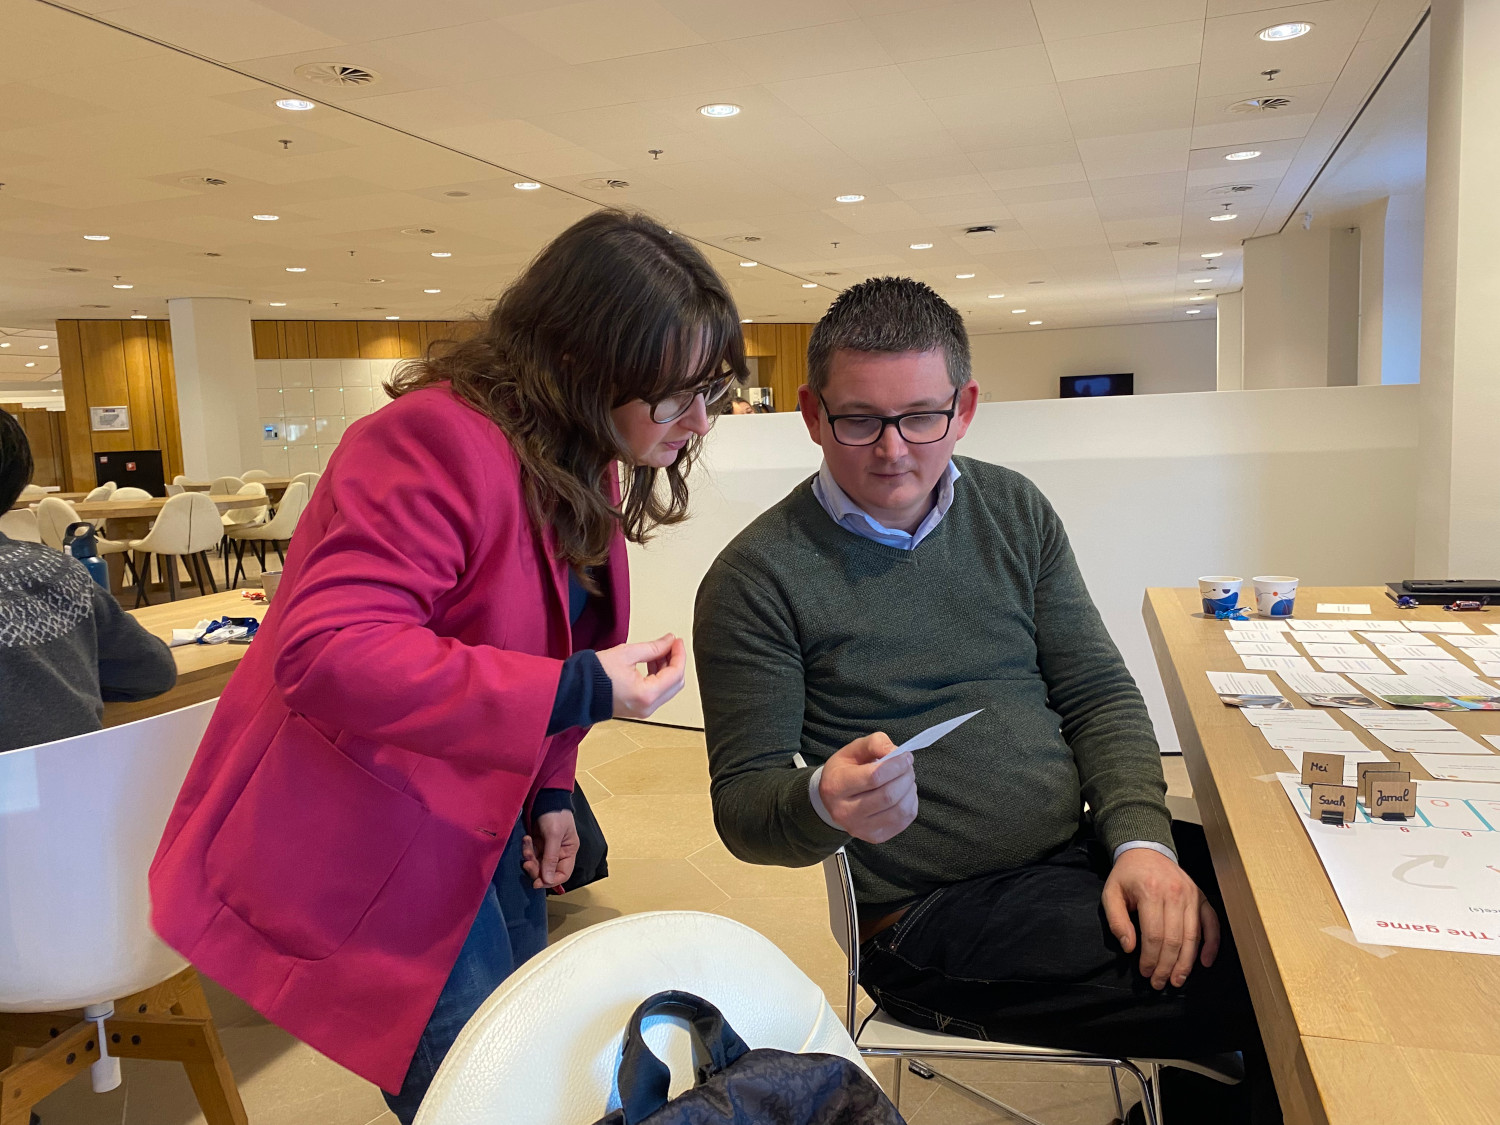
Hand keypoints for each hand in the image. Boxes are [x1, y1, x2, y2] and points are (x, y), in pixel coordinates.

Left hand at [521, 809, 578, 889]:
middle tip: (527, 863)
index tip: (537, 883)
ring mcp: (547, 848)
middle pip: (547, 871)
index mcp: (569, 851)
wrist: (544, 797)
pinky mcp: (538, 843)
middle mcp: (559, 852)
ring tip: (527, 844)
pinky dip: (527, 849)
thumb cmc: (555, 814)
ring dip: (529, 857)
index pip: (563, 874)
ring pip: (537, 863)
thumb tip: (548, 880)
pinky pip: (531, 853)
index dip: (551, 881)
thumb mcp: (554, 836)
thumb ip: (551, 859)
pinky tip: (526, 839)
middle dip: (536, 869)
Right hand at [597, 634, 685, 719]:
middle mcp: (648, 707)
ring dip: (667, 668)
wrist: (576, 691)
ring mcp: (644, 710)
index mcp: (646, 694)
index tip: (677, 641)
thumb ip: (653, 647)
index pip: (675, 673)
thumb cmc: (594, 675)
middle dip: (675, 661)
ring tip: (657, 651)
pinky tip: (651, 662)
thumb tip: (669, 641)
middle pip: (676, 683)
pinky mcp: (638, 709)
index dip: (679, 654)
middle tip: (670, 644)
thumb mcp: (626, 653)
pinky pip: (657, 693)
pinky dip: (659, 677)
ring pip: (668, 688)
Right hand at [817, 733, 917, 842]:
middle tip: (908, 768)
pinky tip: (904, 794)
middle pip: (888, 796)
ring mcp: (860, 828)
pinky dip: (910, 804)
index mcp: (837, 786)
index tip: (906, 756)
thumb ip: (875, 744)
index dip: (896, 765)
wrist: (831, 801)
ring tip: (907, 780)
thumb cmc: (845, 771)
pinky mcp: (874, 837)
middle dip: (905, 777)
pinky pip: (903, 821)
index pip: (874, 777)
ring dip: (910, 791)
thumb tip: (897, 752)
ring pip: (898, 810)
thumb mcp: (853, 750)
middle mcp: (845, 812)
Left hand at [1101, 848, 1220, 989]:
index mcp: (1151, 891)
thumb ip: (1116, 920)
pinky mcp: (1202, 897)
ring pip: (1193, 936)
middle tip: (1160, 983)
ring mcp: (1192, 895)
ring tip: (1178, 980)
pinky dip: (1212, 944)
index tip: (1145, 972)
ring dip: (1186, 963)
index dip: (1150, 958)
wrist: (1146, 850)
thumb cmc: (1127, 876)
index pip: (1154, 935)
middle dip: (1167, 966)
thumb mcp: (1111, 893)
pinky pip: (1212, 923)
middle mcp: (1175, 893)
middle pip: (1175, 939)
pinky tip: (1205, 962)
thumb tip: (1129, 947)